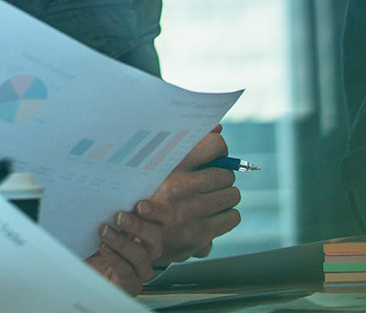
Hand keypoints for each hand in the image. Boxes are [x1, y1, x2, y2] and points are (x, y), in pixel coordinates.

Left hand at [85, 201, 166, 294]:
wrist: (79, 270)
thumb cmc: (91, 243)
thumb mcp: (97, 222)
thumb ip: (105, 210)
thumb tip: (100, 195)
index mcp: (144, 227)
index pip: (162, 216)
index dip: (156, 210)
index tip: (140, 204)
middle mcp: (147, 248)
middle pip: (155, 235)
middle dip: (138, 225)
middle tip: (119, 217)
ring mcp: (141, 268)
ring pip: (142, 255)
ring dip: (122, 242)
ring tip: (104, 231)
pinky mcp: (131, 285)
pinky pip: (128, 273)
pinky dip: (116, 260)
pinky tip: (104, 249)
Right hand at [146, 127, 240, 263]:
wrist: (133, 236)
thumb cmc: (148, 194)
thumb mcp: (159, 165)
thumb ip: (190, 145)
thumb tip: (219, 128)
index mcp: (171, 165)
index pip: (215, 145)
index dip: (220, 150)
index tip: (214, 158)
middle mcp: (182, 186)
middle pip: (226, 174)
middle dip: (222, 178)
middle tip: (211, 183)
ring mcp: (192, 211)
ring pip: (232, 195)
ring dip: (225, 197)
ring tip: (211, 199)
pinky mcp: (200, 232)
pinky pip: (232, 217)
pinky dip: (226, 216)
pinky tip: (213, 216)